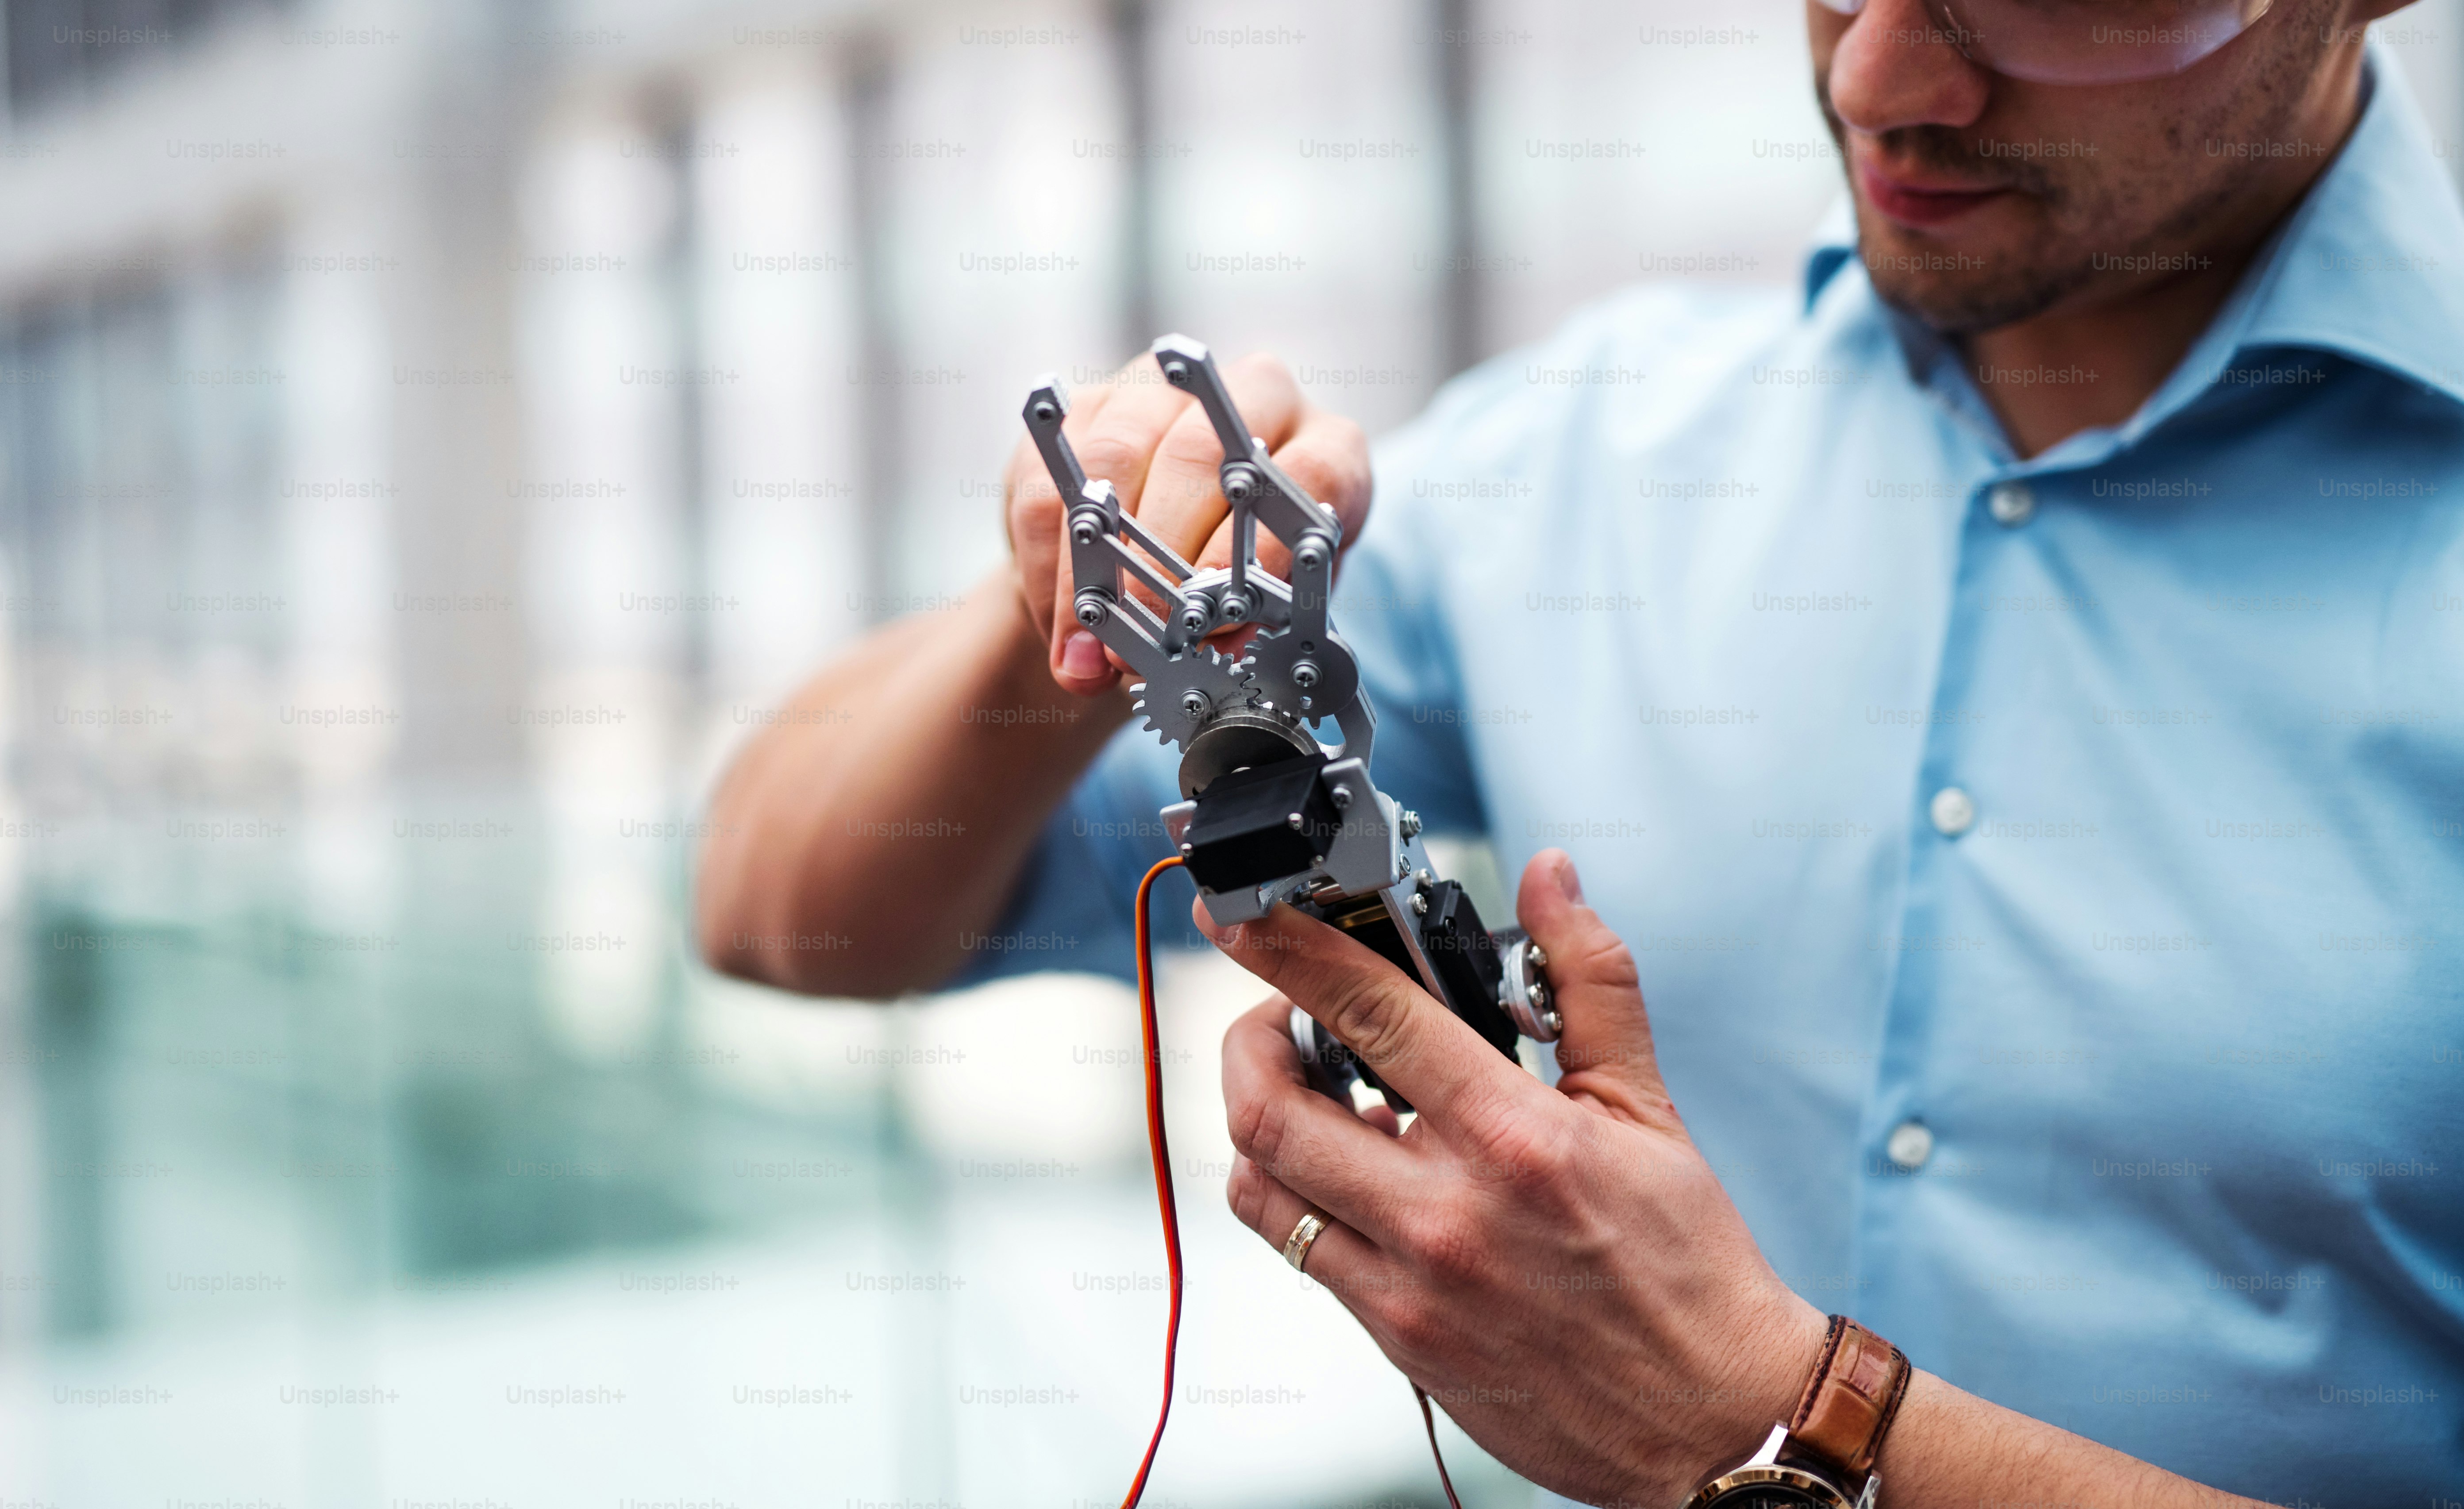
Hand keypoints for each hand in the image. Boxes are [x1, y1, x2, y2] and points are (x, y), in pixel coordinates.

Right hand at [1001, 351, 1370, 695]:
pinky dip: (1048, 564)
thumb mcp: (1278, 605)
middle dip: (1161, 557)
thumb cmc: (1252, 580)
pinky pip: (1046, 482)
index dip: (1260, 546)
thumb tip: (1217, 650)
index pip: (1304, 475)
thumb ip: (1260, 624)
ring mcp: (1164, 394)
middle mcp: (1251, 398)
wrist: (1190, 553)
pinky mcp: (1089, 411)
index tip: (1219, 610)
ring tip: (1089, 647)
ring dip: (1092, 568)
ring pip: (1111, 459)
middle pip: (1197, 454)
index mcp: (1326, 446)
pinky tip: (1059, 622)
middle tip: (1143, 632)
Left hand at [1201, 849, 1829, 1506]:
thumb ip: (1589, 978)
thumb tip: (1552, 878)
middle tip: (1275, 1016)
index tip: (1244, 915)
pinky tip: (1347, 1172)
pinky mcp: (1398, 1340)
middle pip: (1272, 1108)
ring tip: (1304, 1092)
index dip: (1287, 951)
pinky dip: (1297, 1196)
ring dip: (1259, 1121)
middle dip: (1247, 1039)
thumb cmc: (1688, 1264)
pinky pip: (1300, 1253)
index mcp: (1515, 1138)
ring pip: (1263, 1185)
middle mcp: (1448, 1213)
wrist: (1712, 1418)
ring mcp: (1411, 1285)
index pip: (1369, 1013)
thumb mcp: (1647, 1105)